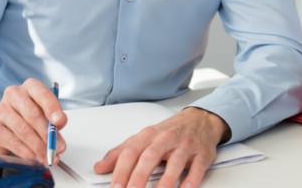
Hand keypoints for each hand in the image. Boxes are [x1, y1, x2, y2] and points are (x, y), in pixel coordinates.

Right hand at [0, 78, 66, 164]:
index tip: (59, 121)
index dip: (52, 107)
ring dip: (38, 146)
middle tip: (57, 147)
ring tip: (48, 155)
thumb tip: (59, 141)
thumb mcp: (43, 116)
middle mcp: (14, 95)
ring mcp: (1, 110)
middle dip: (47, 133)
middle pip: (33, 114)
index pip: (42, 93)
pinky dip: (27, 152)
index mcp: (30, 87)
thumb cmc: (25, 118)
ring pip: (23, 130)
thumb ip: (53, 124)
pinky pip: (13, 141)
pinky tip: (34, 157)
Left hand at [94, 107, 230, 187]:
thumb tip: (99, 168)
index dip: (121, 170)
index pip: (131, 152)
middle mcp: (166, 139)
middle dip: (139, 177)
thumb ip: (121, 153)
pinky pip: (197, 167)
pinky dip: (192, 179)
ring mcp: (185, 146)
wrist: (200, 119)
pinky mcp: (202, 154)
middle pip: (150, 157)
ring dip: (166, 181)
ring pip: (175, 163)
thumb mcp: (143, 138)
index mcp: (148, 135)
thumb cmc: (169, 131)